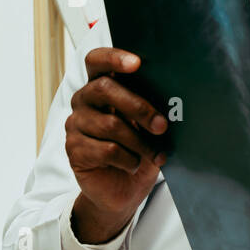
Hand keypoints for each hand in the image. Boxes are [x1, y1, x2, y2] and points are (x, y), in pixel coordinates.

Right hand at [64, 48, 167, 241]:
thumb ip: (152, 109)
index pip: (96, 61)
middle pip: (105, 90)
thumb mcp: (149, 127)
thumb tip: (175, 99)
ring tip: (156, 154)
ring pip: (111, 125)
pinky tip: (134, 165)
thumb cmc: (138, 151)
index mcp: (101, 87)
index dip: (114, 58)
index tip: (137, 63)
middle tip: (162, 126)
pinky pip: (107, 150)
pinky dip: (129, 159)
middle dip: (139, 107)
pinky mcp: (74, 150)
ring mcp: (76, 125)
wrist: (123, 191)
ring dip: (141, 143)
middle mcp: (84, 101)